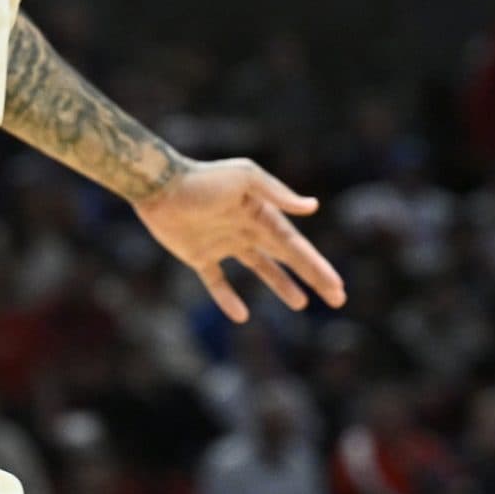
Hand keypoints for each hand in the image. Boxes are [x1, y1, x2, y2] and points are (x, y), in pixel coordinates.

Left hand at [132, 158, 346, 322]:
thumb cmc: (202, 179)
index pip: (295, 246)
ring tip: (300, 303)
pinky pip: (217, 282)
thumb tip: (313, 207)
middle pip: (285, 258)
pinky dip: (228, 298)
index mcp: (260, 213)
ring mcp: (223, 242)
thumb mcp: (243, 178)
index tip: (337, 286)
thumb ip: (277, 193)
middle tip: (337, 298)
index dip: (317, 267)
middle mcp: (245, 228)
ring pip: (259, 268)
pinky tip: (241, 315)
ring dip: (280, 284)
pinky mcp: (198, 255)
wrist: (157, 185)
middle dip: (311, 277)